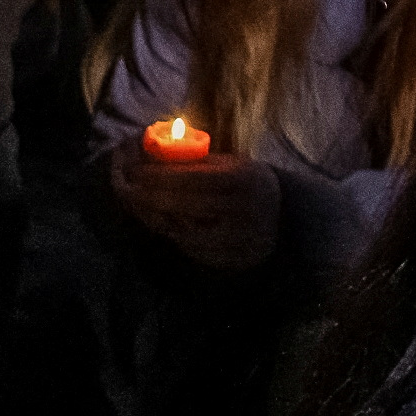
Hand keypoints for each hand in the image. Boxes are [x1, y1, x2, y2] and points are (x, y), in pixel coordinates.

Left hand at [107, 148, 284, 273]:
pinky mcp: (236, 260)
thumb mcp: (229, 164)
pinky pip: (195, 251)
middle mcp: (245, 210)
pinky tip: (168, 226)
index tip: (136, 172)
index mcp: (243, 179)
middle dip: (150, 198)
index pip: (191, 178)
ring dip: (160, 220)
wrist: (286, 217)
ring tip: (146, 208)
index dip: (158, 176)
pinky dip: (177, 238)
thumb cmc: (246, 182)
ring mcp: (241, 239)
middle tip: (129, 191)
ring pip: (185, 233)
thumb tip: (150, 155)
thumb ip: (195, 162)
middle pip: (184, 206)